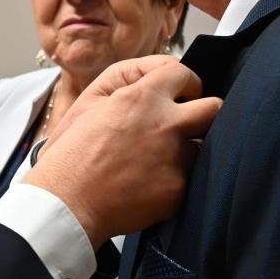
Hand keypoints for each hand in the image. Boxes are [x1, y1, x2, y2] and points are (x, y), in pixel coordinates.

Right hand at [25, 56, 220, 243]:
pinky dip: (175, 181)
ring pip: (204, 147)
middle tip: (187, 124)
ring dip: (188, 150)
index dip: (184, 83)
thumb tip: (159, 75)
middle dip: (204, 113)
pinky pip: (191, 179)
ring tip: (159, 161)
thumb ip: (127, 79)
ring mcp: (175, 159)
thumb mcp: (89, 102)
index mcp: (141, 99)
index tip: (180, 95)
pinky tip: (151, 185)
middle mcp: (165, 125)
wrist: (65, 204)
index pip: (184, 73)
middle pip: (214, 108)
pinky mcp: (178, 190)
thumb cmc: (71, 155)